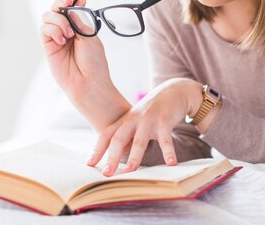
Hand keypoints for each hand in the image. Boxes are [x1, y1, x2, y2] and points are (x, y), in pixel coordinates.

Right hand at [40, 0, 112, 97]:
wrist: (89, 81)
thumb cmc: (94, 62)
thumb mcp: (90, 35)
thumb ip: (79, 19)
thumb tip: (73, 4)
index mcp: (80, 24)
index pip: (70, 5)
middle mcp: (67, 29)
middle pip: (56, 7)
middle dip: (61, 0)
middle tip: (68, 0)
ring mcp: (56, 37)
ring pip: (48, 16)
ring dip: (59, 20)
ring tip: (70, 34)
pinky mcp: (48, 45)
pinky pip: (44, 29)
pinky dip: (53, 30)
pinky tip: (63, 40)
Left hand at [86, 78, 202, 175]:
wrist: (174, 90)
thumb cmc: (153, 110)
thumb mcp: (137, 119)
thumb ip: (128, 134)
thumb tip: (117, 156)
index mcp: (125, 120)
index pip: (107, 135)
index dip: (98, 149)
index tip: (89, 164)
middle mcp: (134, 119)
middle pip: (119, 139)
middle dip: (112, 157)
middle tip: (107, 173)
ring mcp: (149, 119)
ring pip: (139, 141)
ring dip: (134, 158)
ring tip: (129, 172)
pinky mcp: (165, 121)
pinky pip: (166, 140)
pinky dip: (168, 152)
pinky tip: (171, 163)